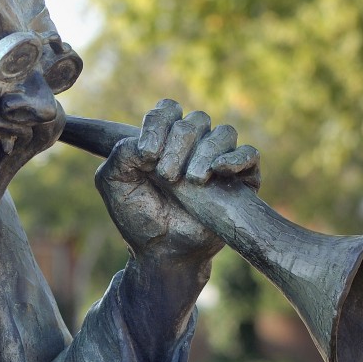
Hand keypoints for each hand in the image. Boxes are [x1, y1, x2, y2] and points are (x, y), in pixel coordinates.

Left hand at [95, 99, 259, 259]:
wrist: (162, 252)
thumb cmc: (138, 216)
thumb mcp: (112, 183)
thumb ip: (119, 153)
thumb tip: (147, 144)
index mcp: (163, 139)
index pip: (167, 110)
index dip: (158, 124)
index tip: (147, 153)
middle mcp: (192, 145)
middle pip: (195, 120)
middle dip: (178, 144)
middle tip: (167, 176)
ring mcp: (218, 161)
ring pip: (223, 133)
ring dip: (204, 152)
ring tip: (192, 180)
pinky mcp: (241, 179)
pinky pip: (250, 154)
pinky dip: (236, 158)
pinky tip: (219, 171)